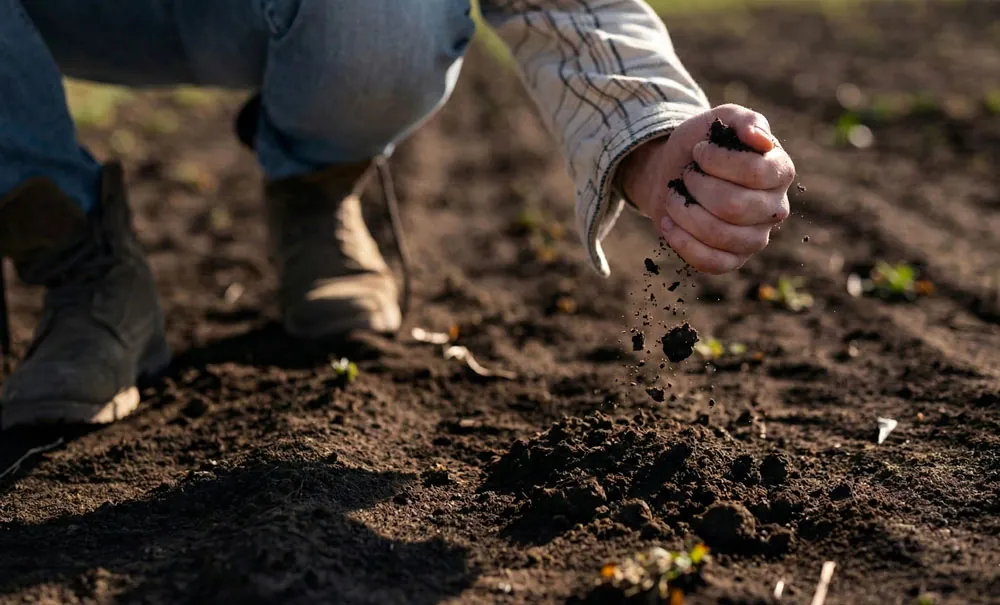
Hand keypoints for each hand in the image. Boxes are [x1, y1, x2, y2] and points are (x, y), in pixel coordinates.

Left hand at [618, 104, 794, 273]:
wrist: (671, 174)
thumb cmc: (699, 146)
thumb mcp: (718, 120)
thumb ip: (744, 120)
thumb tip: (761, 139)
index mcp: (780, 171)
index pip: (755, 172)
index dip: (718, 161)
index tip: (699, 151)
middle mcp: (775, 208)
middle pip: (734, 206)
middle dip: (697, 187)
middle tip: (686, 175)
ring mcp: (756, 238)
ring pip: (719, 235)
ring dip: (684, 212)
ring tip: (674, 197)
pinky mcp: (733, 260)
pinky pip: (712, 263)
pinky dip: (682, 242)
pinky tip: (669, 224)